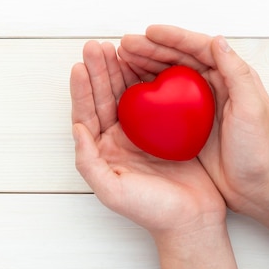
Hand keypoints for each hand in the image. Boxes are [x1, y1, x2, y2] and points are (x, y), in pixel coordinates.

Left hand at [70, 40, 225, 236]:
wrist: (192, 222)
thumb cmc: (151, 211)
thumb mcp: (112, 191)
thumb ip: (88, 162)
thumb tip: (76, 129)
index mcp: (103, 149)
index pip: (88, 113)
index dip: (83, 89)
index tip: (79, 66)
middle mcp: (119, 137)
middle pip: (105, 97)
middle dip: (99, 70)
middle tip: (95, 46)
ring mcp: (143, 131)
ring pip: (128, 93)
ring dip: (120, 70)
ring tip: (116, 46)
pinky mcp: (167, 128)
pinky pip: (156, 98)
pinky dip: (149, 79)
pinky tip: (147, 62)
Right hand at [117, 25, 268, 212]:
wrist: (254, 188)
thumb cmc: (257, 150)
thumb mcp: (252, 109)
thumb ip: (236, 73)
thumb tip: (217, 40)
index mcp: (229, 76)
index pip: (197, 48)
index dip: (173, 37)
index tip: (149, 32)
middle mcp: (211, 85)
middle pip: (176, 58)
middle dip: (150, 48)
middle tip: (124, 44)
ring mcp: (194, 104)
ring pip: (164, 75)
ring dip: (142, 65)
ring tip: (119, 58)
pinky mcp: (183, 122)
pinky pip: (159, 99)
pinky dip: (143, 89)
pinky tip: (127, 88)